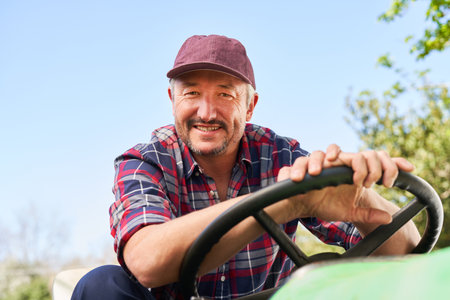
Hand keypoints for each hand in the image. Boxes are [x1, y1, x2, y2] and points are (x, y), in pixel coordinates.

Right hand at [278, 144, 414, 223]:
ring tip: (344, 178)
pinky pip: (308, 159)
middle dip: (367, 167)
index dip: (391, 163)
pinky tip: (312, 174)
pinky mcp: (306, 166)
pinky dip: (311, 164)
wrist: (301, 205)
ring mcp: (323, 163)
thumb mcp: (348, 212)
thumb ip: (367, 214)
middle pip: (360, 154)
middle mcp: (341, 164)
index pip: (374, 159)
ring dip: (335, 161)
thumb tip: (388, 218)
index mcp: (353, 172)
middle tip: (365, 184)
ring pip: (331, 150)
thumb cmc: (324, 205)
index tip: (405, 171)